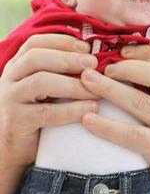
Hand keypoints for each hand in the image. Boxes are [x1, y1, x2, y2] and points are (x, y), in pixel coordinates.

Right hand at [0, 34, 97, 172]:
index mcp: (17, 67)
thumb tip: (94, 61)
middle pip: (36, 57)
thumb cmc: (35, 116)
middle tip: (94, 64)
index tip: (87, 46)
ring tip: (96, 90)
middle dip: (68, 58)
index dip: (61, 41)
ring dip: (73, 84)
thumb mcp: (44, 91)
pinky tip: (90, 109)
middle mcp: (9, 78)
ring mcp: (9, 99)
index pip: (35, 43)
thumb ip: (59, 75)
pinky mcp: (15, 122)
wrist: (10, 151)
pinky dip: (71, 110)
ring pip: (41, 82)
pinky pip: (45, 112)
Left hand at [81, 45, 149, 193]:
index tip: (123, 50)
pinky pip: (129, 133)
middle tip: (101, 68)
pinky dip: (105, 126)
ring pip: (138, 100)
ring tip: (86, 82)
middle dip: (124, 67)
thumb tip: (137, 70)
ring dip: (108, 88)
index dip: (146, 51)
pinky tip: (88, 120)